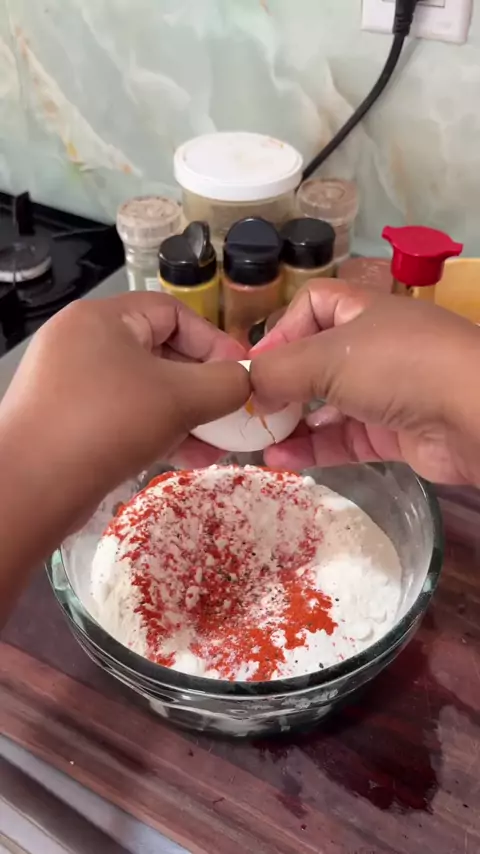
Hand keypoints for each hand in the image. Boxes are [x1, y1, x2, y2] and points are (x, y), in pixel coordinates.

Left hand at [0, 292, 248, 525]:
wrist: (30, 488)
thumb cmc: (108, 424)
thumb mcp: (180, 398)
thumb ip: (226, 383)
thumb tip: (247, 381)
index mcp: (103, 318)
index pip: (174, 313)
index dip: (214, 342)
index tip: (241, 377)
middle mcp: (81, 342)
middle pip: (160, 353)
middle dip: (203, 388)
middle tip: (232, 415)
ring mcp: (69, 384)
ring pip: (143, 391)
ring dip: (185, 417)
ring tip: (216, 447)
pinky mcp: (65, 421)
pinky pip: (122, 416)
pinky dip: (156, 432)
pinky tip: (186, 458)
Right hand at [250, 280, 479, 484]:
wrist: (475, 415)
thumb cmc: (397, 367)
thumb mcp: (328, 357)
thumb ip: (279, 371)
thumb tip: (249, 389)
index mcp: (363, 311)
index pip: (313, 305)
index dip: (282, 331)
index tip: (256, 366)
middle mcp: (375, 348)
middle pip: (317, 360)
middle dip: (281, 385)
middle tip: (250, 411)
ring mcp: (387, 392)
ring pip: (328, 405)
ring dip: (293, 423)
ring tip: (258, 443)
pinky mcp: (394, 434)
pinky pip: (344, 438)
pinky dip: (314, 449)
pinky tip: (282, 463)